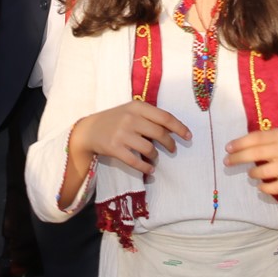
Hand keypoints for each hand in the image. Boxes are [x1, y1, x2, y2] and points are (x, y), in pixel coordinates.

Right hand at [68, 100, 191, 176]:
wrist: (89, 130)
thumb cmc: (115, 119)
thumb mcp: (130, 110)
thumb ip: (149, 116)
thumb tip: (174, 129)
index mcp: (137, 106)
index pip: (164, 117)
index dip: (179, 127)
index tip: (188, 136)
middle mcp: (130, 118)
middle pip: (159, 133)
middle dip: (170, 144)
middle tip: (173, 150)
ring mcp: (122, 134)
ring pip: (149, 149)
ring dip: (155, 157)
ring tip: (154, 158)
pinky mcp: (115, 149)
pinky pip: (136, 162)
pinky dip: (146, 168)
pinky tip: (149, 170)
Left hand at [224, 129, 277, 197]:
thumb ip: (262, 140)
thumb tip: (235, 148)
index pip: (257, 138)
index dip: (240, 143)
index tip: (227, 148)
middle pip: (257, 153)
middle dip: (239, 158)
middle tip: (227, 162)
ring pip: (264, 172)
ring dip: (253, 173)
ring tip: (250, 174)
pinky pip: (275, 187)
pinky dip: (264, 188)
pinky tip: (260, 186)